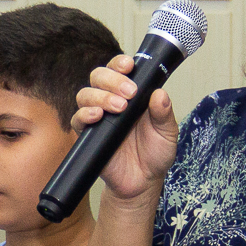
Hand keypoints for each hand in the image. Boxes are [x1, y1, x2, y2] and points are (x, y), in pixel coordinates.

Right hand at [71, 56, 177, 203]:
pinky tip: (98, 117)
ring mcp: (98, 118)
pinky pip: (77, 119)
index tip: (129, 66)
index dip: (119, 63)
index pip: (119, 70)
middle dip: (112, 79)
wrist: (143, 182)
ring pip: (86, 94)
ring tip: (119, 108)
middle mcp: (111, 102)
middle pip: (98, 77)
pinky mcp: (88, 135)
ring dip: (101, 96)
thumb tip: (160, 94)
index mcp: (131, 95)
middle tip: (129, 92)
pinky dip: (85, 114)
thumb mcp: (167, 133)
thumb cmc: (154, 154)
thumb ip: (164, 113)